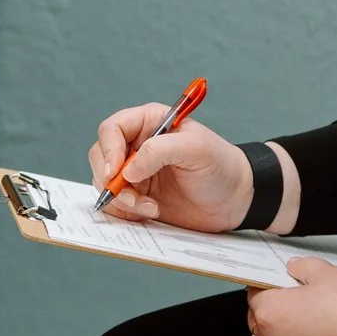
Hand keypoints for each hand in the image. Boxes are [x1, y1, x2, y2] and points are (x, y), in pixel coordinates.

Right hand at [89, 102, 249, 229]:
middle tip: (131, 195)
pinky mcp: (138, 197)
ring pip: (104, 183)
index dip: (108, 149)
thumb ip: (159, 150)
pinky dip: (125, 212)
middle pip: (100, 156)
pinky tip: (150, 212)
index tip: (117, 172)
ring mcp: (135, 173)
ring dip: (121, 199)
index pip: (112, 129)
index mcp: (149, 123)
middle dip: (110, 179)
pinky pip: (115, 204)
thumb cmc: (222, 167)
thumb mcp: (196, 149)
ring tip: (149, 207)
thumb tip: (127, 170)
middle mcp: (137, 146)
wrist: (236, 201)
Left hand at [244, 258, 336, 335]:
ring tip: (314, 316)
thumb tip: (292, 267)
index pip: (254, 292)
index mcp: (269, 313)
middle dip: (274, 305)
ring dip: (286, 327)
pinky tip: (322, 334)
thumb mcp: (324, 272)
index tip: (281, 280)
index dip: (268, 282)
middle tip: (299, 296)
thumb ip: (300, 266)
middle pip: (260, 317)